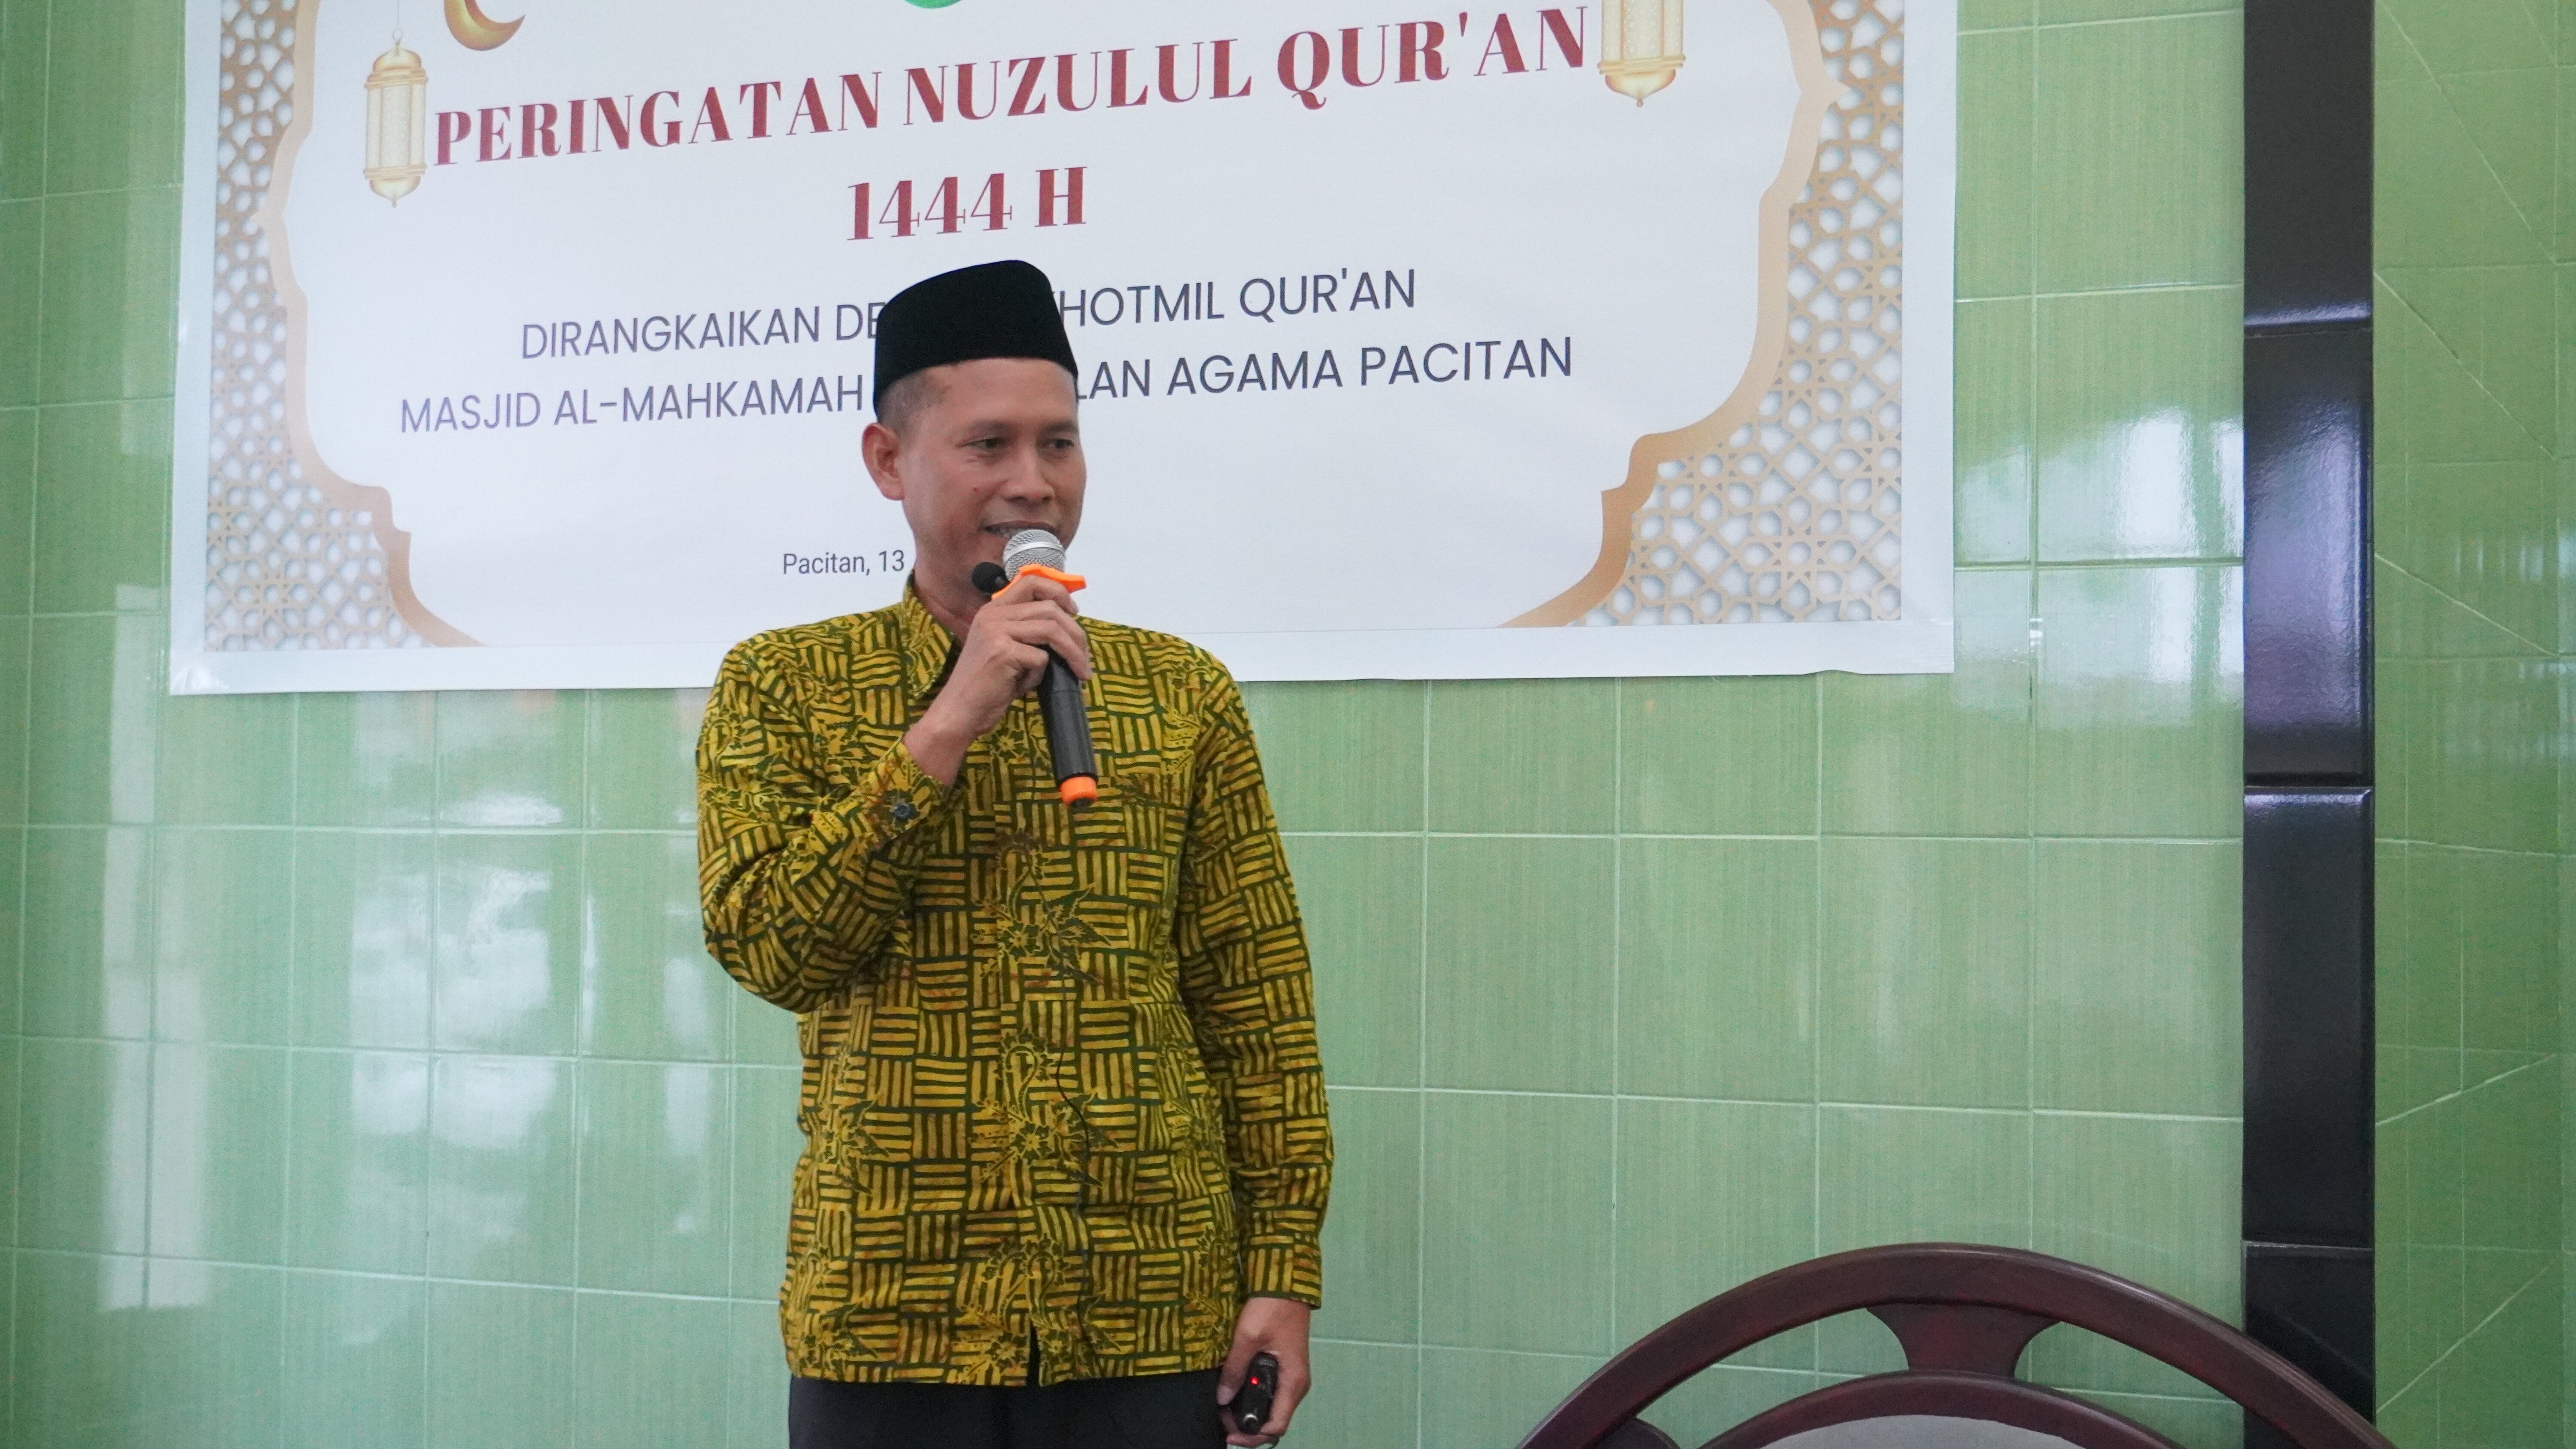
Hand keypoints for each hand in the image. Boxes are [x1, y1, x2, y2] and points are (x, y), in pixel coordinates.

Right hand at [903, 572, 1089, 784]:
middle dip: (1076, 633)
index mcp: (993, 610)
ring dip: (1073, 652)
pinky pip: (1041, 658)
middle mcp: (993, 615)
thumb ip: (1030, 634)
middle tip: (1085, 656)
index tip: (1073, 612)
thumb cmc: (987, 685)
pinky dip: (1042, 673)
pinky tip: (1028, 685)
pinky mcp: (1002, 652)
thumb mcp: (1007, 649)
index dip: (1058, 592)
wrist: (960, 711)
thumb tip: (1070, 632)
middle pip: (1049, 608)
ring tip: (1082, 671)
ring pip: (1051, 629)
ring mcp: (996, 631)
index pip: (1031, 581)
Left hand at [1216, 1297, 1310, 1445]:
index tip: (1229, 1433)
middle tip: (1221, 1418)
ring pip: (1271, 1407)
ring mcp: (1290, 1376)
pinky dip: (1252, 1398)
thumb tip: (1222, 1398)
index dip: (1252, 1436)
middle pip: (1273, 1420)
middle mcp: (1296, 1384)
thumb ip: (1234, 1369)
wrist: (1284, 1282)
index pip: (1277, 1425)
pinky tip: (1234, 1390)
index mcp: (1293, 1381)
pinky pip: (1269, 1392)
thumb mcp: (1248, 1337)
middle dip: (1247, 1425)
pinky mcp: (1284, 1367)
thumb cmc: (1271, 1308)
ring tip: (1223, 1407)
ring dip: (1249, 1412)